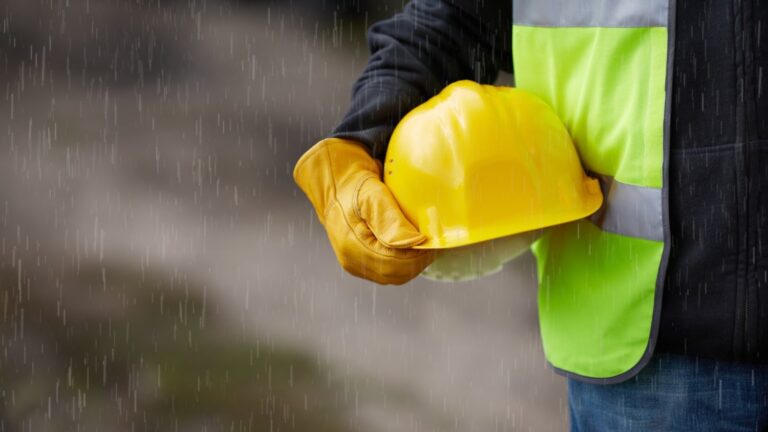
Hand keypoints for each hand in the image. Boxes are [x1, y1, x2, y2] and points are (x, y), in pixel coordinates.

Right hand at [293, 138, 434, 284]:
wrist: (338, 188)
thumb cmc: (356, 186)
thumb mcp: (374, 195)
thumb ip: (392, 221)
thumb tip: (415, 242)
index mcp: (352, 245)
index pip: (393, 264)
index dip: (417, 257)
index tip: (432, 241)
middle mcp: (351, 260)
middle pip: (395, 275)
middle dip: (417, 261)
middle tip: (433, 243)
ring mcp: (355, 265)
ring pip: (393, 276)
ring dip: (412, 264)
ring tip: (424, 245)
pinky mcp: (361, 264)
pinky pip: (388, 271)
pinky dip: (403, 263)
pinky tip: (412, 248)